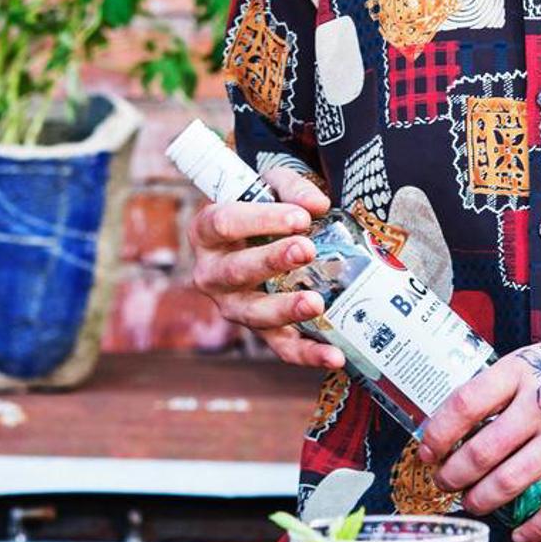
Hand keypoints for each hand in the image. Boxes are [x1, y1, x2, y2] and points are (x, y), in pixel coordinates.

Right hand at [188, 165, 345, 371]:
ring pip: (254, 314)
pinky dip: (307, 353)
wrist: (261, 233)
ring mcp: (234, 306)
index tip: (300, 218)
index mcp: (206, 231)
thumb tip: (317, 205)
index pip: (225, 223)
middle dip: (271, 261)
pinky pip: (280, 346)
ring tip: (316, 302)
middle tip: (306, 250)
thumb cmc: (262, 204)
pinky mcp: (261, 330)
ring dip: (285, 309)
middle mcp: (212, 273)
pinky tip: (334, 356)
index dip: (261, 220)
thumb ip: (293, 188)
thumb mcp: (272, 185)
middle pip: (236, 271)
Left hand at [417, 330, 540, 541]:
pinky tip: (518, 533)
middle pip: (482, 449)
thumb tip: (458, 420)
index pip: (465, 402)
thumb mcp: (540, 361)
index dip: (439, 432)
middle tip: (443, 483)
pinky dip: (532, 526)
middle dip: (454, 474)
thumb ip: (505, 387)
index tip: (426, 449)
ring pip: (509, 481)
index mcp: (521, 370)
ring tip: (471, 504)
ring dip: (482, 499)